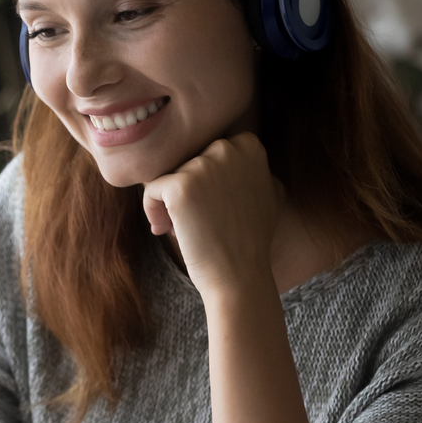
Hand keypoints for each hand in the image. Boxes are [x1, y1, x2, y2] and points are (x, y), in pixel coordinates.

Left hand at [141, 133, 281, 296]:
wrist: (240, 276)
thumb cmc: (251, 239)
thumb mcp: (270, 192)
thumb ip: (253, 167)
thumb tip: (239, 148)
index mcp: (250, 146)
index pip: (208, 151)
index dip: (205, 181)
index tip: (210, 207)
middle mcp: (228, 149)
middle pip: (187, 161)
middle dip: (186, 189)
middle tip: (196, 220)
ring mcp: (203, 166)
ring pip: (168, 175)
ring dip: (169, 203)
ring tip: (183, 229)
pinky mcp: (180, 186)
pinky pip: (151, 190)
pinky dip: (153, 210)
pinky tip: (163, 230)